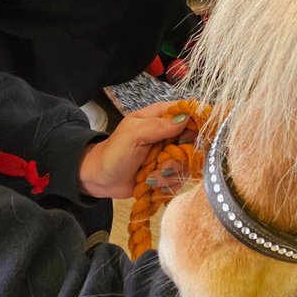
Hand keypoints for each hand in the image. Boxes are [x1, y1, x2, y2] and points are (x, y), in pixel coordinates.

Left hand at [77, 101, 196, 198]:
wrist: (100, 179)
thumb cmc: (114, 152)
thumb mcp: (134, 134)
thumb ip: (159, 125)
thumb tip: (185, 118)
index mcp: (161, 116)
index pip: (189, 113)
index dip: (196, 124)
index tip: (192, 139)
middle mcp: (169, 134)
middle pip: (193, 142)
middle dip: (179, 158)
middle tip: (162, 164)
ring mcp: (169, 153)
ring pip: (186, 163)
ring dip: (169, 174)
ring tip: (151, 176)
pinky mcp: (167, 171)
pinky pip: (179, 178)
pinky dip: (167, 184)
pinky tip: (151, 183)